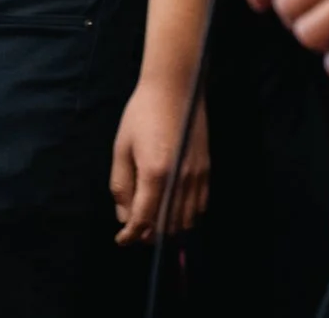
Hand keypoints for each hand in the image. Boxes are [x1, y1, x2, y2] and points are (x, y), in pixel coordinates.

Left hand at [110, 75, 209, 244]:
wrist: (175, 88)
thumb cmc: (142, 114)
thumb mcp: (122, 148)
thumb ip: (121, 185)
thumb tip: (124, 217)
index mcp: (155, 173)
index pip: (144, 218)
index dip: (131, 234)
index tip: (122, 239)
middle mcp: (179, 179)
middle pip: (167, 225)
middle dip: (149, 235)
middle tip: (135, 232)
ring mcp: (196, 176)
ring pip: (186, 221)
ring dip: (168, 228)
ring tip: (152, 224)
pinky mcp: (207, 170)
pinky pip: (200, 207)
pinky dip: (186, 217)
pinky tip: (173, 211)